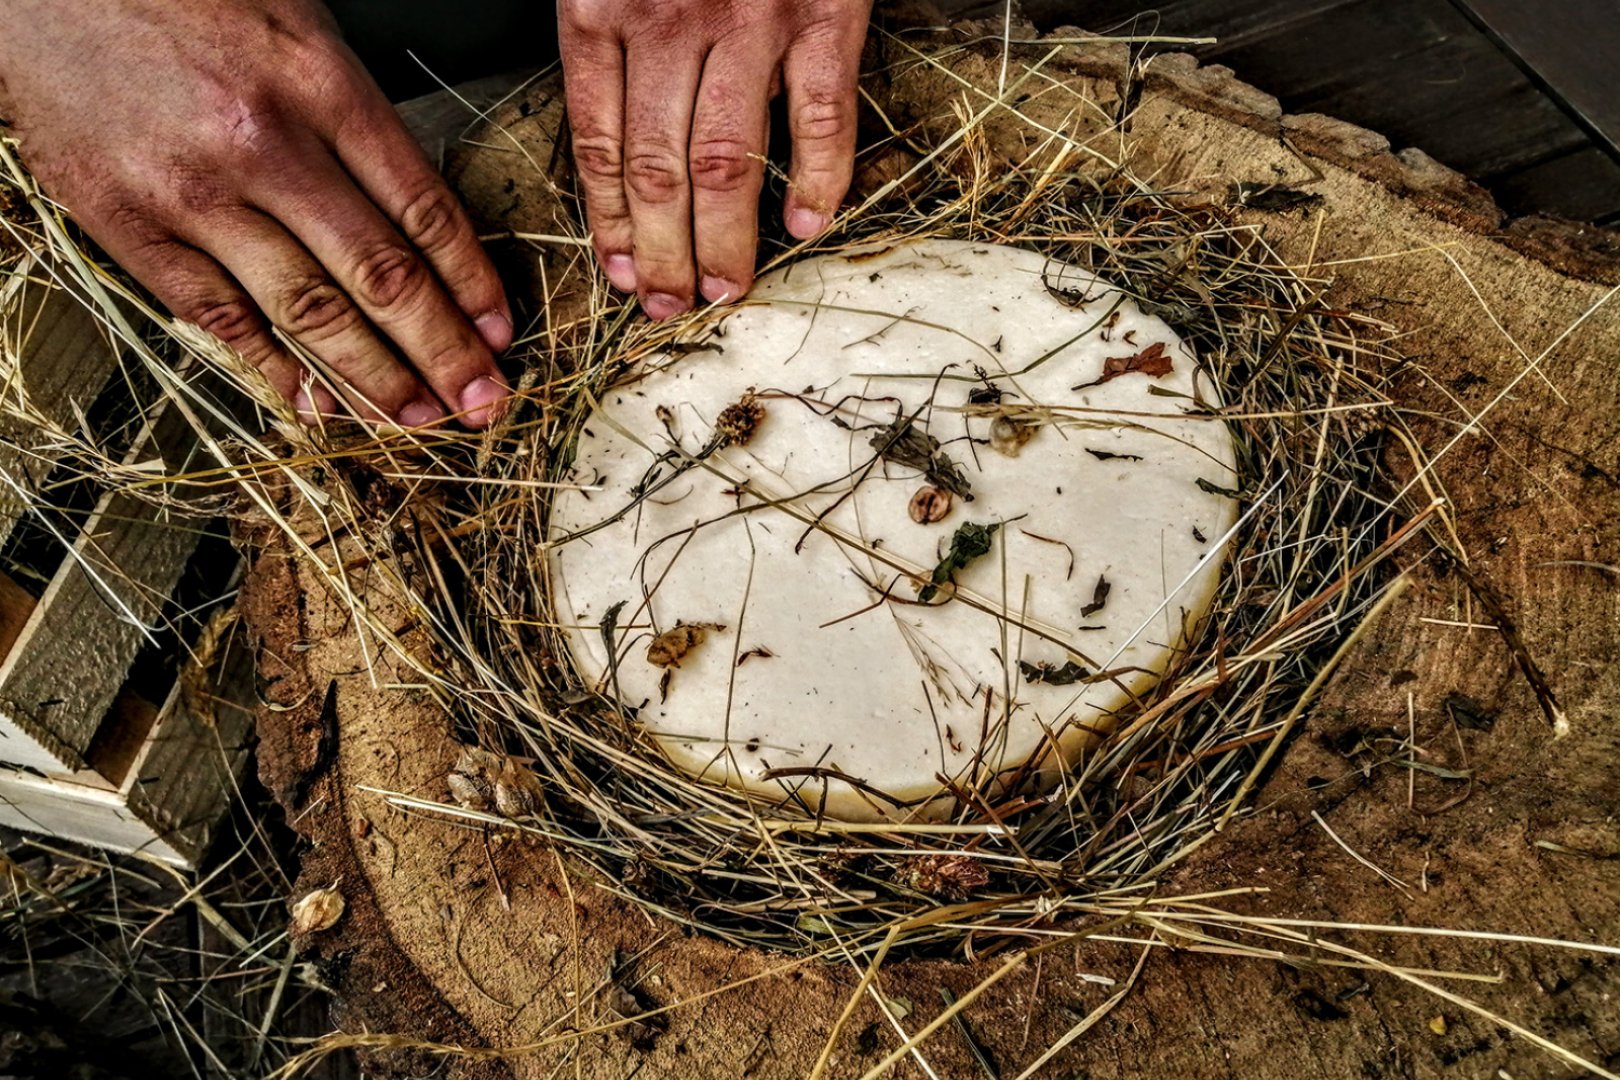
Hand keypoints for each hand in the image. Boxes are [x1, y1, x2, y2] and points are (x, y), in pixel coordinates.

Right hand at [0, 0, 512, 426]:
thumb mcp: (302, 29)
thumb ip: (361, 123)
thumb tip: (424, 230)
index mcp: (320, 84)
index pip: (424, 212)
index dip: (473, 286)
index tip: (501, 334)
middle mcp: (262, 143)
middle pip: (379, 276)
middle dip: (444, 353)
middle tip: (482, 403)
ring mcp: (190, 191)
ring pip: (307, 311)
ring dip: (375, 379)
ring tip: (418, 418)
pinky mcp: (125, 223)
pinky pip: (218, 317)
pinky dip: (274, 370)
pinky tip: (319, 405)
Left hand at [558, 0, 872, 318]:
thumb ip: (614, 45)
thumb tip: (617, 154)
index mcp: (602, 8)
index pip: (599, 142)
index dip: (610, 221)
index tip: (622, 273)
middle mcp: (671, 22)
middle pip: (659, 168)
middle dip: (663, 252)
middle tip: (670, 302)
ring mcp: (751, 21)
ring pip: (726, 159)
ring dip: (724, 239)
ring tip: (725, 289)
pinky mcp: (822, 17)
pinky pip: (820, 115)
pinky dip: (817, 178)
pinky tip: (805, 224)